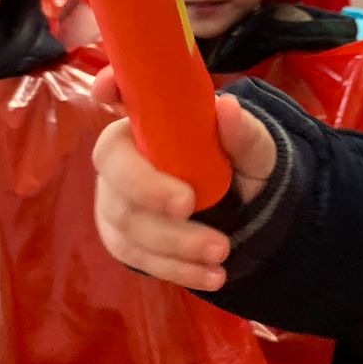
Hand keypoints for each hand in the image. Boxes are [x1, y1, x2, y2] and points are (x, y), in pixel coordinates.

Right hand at [91, 87, 278, 292]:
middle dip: (148, 190)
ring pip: (126, 222)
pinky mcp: (123, 238)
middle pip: (113, 169)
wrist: (247, 214)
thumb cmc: (241, 166)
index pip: (119, 94)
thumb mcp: (255, 151)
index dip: (107, 88)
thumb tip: (227, 109)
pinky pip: (136, 257)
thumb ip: (243, 134)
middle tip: (188, 205)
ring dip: (173, 241)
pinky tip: (211, 276)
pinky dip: (176, 269)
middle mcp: (124, 155)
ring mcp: (117, 199)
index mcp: (152, 120)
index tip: (107, 90)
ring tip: (222, 251)